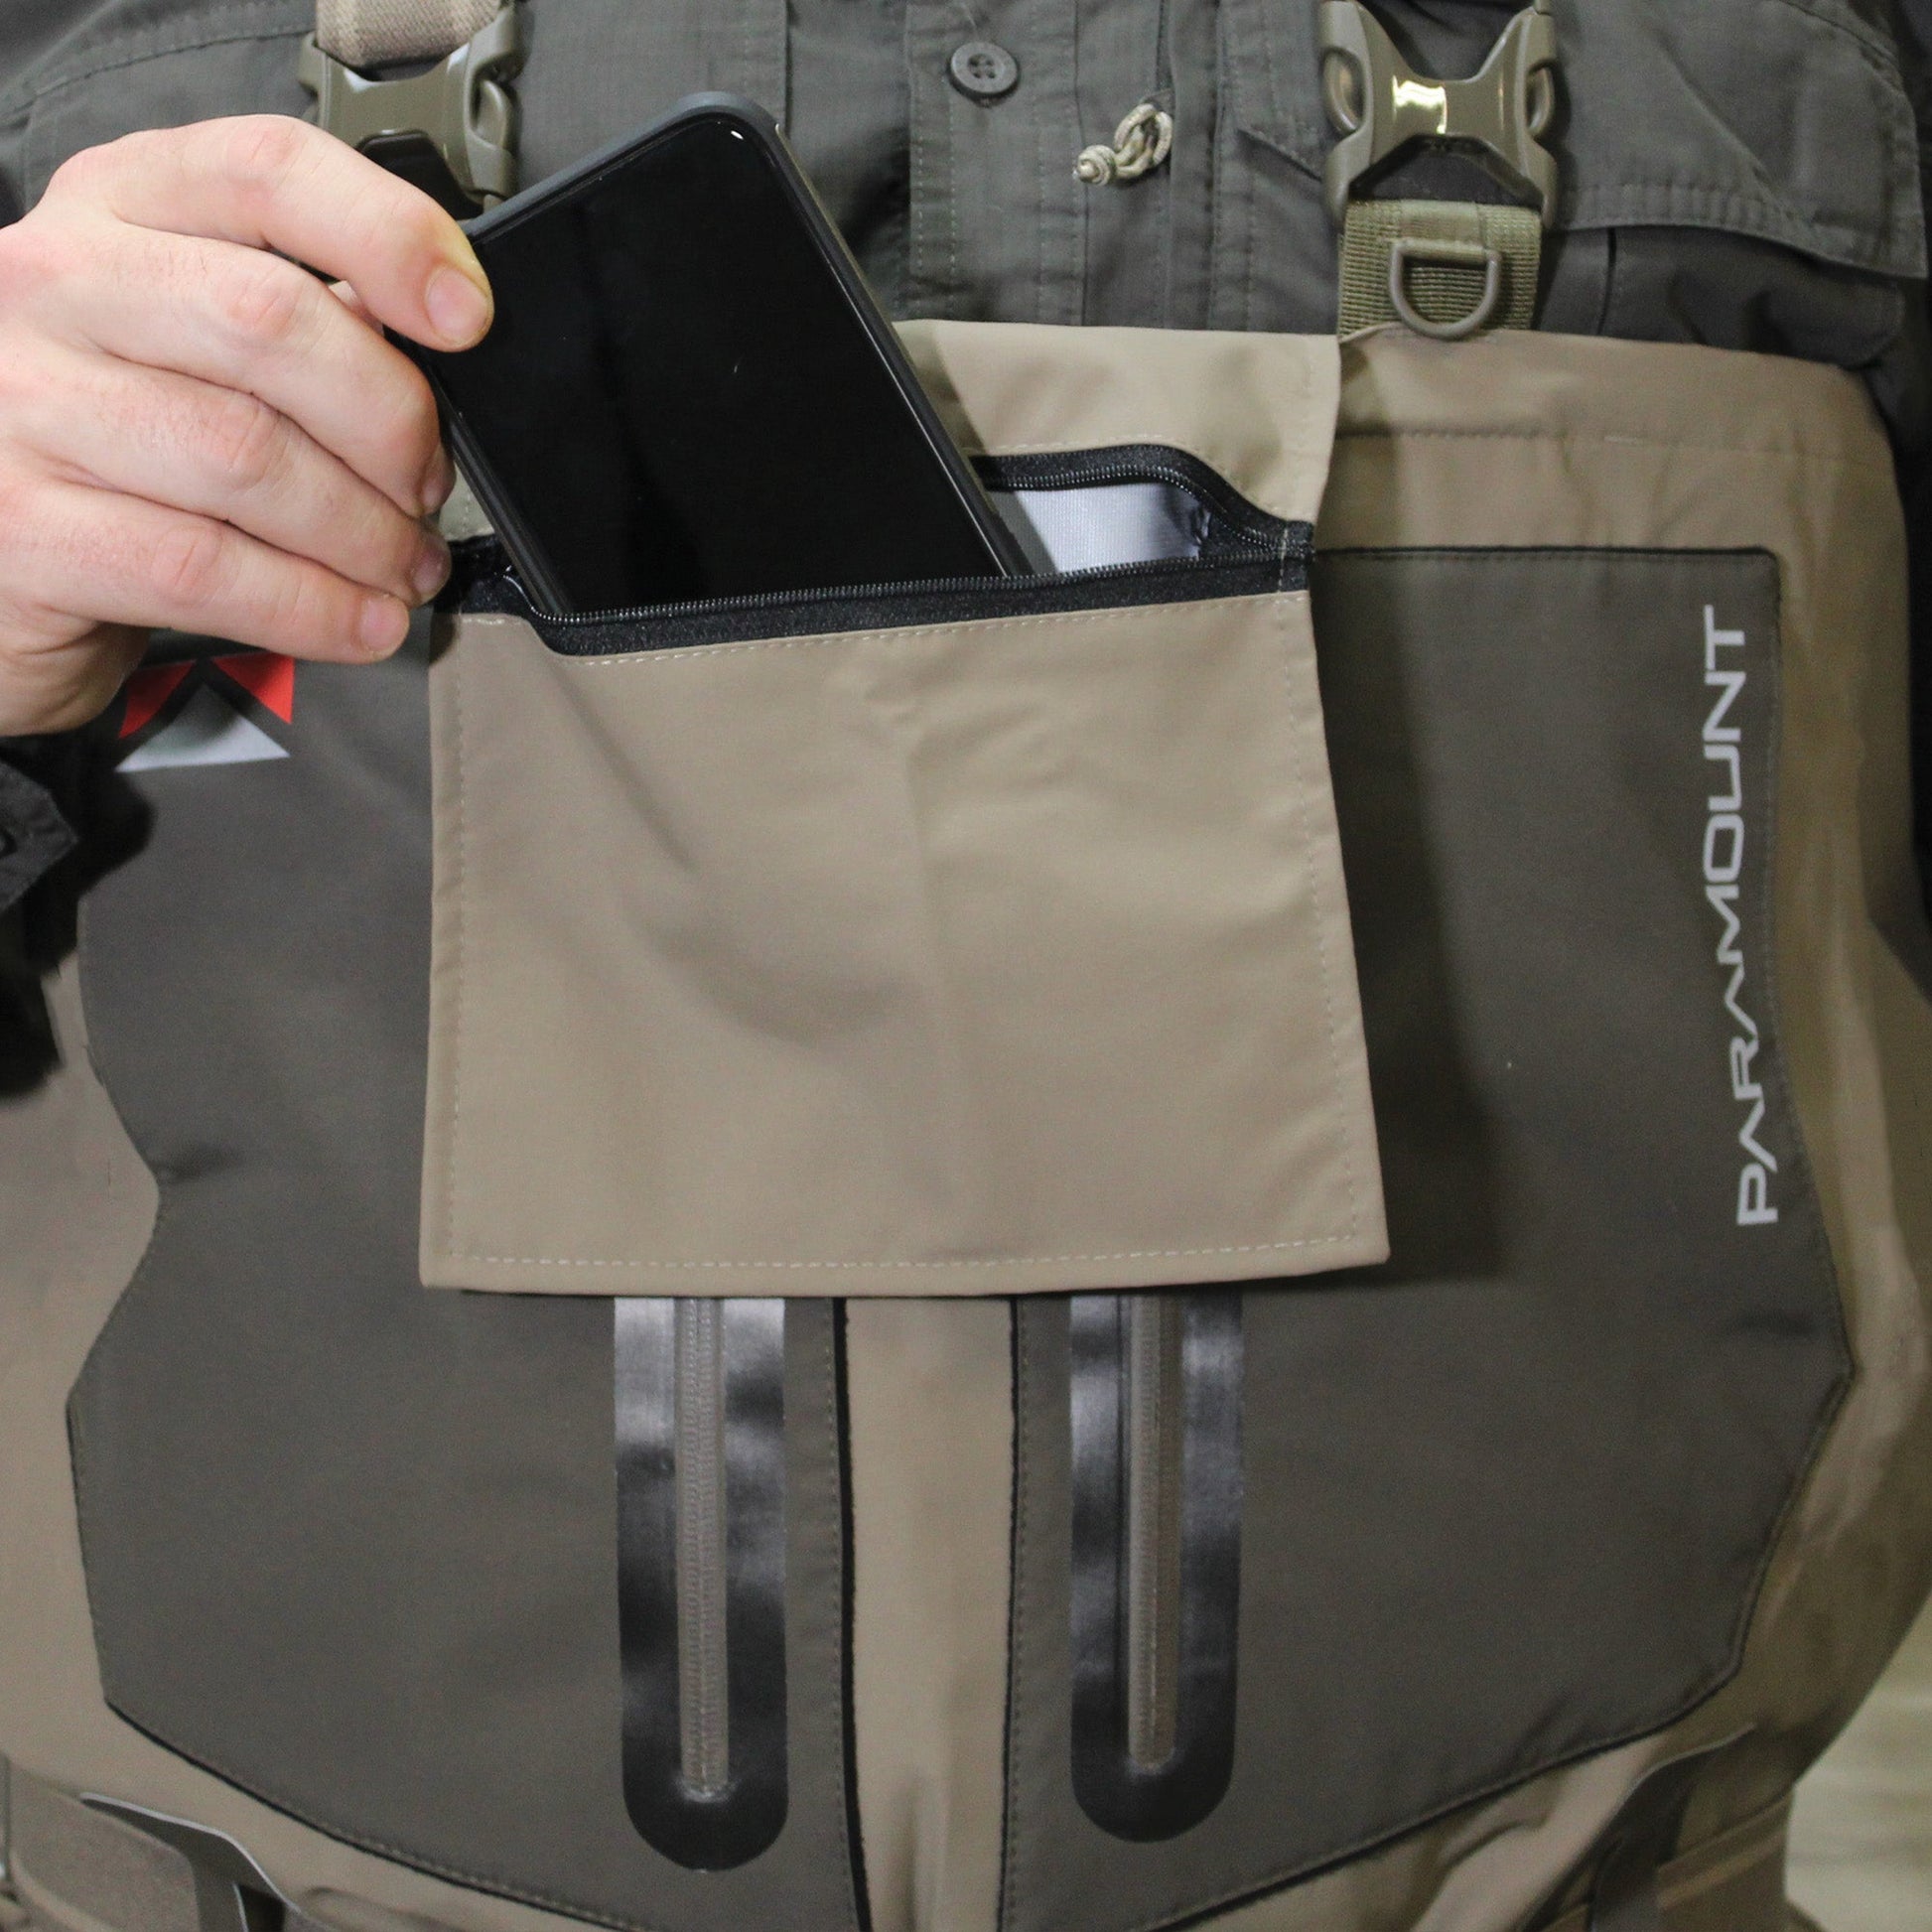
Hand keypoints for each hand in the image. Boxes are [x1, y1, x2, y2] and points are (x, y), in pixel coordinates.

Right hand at [0, 115, 494, 733]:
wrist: (3, 563)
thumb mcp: (198, 342)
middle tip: (425, 488)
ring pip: (247, 458)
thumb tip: (440, 349)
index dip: (388, 237)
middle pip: (270, 321)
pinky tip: (360, 622)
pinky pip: (208, 569)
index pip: (266, 172)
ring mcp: (23, 402)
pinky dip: (313, 606)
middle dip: (389, 422)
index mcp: (119, 206)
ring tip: (403, 566)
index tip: (465, 318)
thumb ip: (307, 319)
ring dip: (364, 534)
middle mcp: (55, 281)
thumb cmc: (126, 444)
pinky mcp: (25, 529)